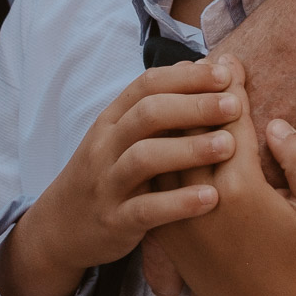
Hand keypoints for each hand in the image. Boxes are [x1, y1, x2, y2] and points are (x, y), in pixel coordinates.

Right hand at [0, 60, 241, 295]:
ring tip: (230, 146)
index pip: (147, 84)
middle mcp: (105, 147)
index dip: (188, 77)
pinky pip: (145, 210)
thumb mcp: (121, 137)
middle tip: (236, 105)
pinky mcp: (113, 222)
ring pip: (144, 158)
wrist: (60, 228)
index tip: (226, 74)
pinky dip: (179, 203)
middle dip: (195, 106)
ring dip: (190, 149)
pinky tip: (212, 198)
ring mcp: (107, 185)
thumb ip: (157, 108)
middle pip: (148, 115)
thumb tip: (202, 67)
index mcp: (111, 120)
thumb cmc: (106, 175)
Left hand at [150, 79, 295, 295]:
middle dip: (198, 94)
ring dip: (175, 121)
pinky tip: (171, 136)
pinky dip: (163, 153)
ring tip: (184, 94)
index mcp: (241, 187)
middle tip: (205, 66)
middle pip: (190, 129)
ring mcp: (179, 217)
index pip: (230, 121)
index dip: (232, 87)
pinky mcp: (166, 233)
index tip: (232, 61)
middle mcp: (202, 198)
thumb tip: (272, 124)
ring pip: (166, 152)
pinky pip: (157, 182)